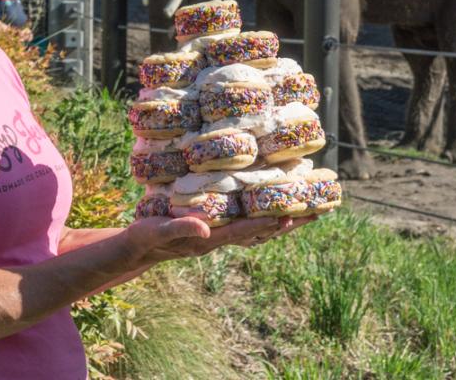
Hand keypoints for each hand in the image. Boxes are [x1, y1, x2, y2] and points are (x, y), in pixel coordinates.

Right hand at [122, 214, 318, 266]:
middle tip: (315, 213)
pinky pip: (245, 223)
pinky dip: (262, 216)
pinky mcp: (214, 229)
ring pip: (256, 229)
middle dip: (286, 223)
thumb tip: (205, 230)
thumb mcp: (157, 230)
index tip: (288, 215)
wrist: (140, 247)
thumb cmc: (146, 237)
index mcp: (208, 240)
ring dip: (280, 220)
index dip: (265, 224)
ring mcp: (218, 235)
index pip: (243, 232)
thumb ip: (181, 229)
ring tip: (305, 208)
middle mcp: (219, 239)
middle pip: (259, 233)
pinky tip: (272, 207)